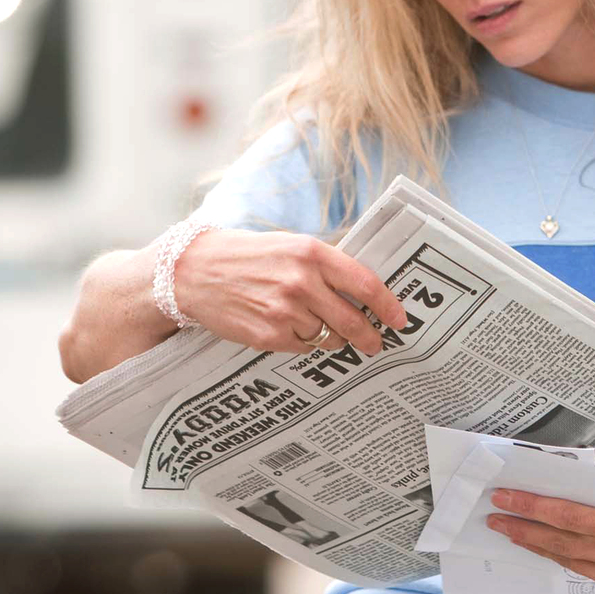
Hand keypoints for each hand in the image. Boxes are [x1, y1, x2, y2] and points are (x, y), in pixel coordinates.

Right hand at [173, 230, 409, 356]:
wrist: (194, 272)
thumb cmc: (247, 256)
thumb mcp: (290, 246)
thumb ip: (325, 265)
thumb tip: (363, 291)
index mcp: (311, 253)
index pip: (365, 284)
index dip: (388, 306)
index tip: (400, 319)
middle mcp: (301, 282)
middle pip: (353, 320)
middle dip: (370, 336)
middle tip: (376, 343)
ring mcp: (285, 312)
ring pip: (328, 337)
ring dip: (330, 337)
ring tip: (314, 324)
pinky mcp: (269, 335)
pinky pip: (303, 347)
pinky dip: (303, 342)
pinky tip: (287, 327)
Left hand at [485, 478, 594, 589]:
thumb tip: (561, 471)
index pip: (577, 496)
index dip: (540, 496)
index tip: (512, 488)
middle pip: (565, 524)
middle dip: (526, 515)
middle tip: (497, 506)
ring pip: (565, 549)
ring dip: (530, 538)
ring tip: (505, 527)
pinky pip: (576, 566)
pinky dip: (551, 554)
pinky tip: (533, 544)